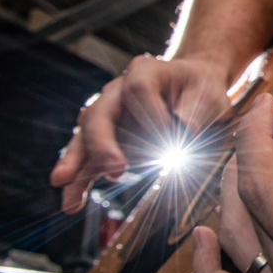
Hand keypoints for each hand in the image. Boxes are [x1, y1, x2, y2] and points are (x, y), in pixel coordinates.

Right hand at [51, 54, 232, 212]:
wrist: (192, 90)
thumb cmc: (201, 90)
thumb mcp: (208, 94)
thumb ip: (196, 109)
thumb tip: (188, 129)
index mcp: (145, 71)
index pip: (138, 91)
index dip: (154, 117)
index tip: (175, 139)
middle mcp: (118, 90)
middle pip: (100, 113)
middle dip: (103, 143)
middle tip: (115, 169)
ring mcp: (109, 115)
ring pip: (85, 135)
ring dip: (75, 162)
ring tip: (64, 184)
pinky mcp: (107, 139)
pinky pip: (89, 158)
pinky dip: (80, 180)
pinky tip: (72, 202)